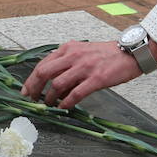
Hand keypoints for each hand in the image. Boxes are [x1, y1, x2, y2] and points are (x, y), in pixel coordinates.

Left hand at [20, 40, 145, 110]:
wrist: (130, 53)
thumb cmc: (106, 54)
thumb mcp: (82, 52)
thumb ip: (66, 63)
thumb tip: (53, 84)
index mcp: (68, 48)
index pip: (43, 64)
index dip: (31, 79)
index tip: (26, 90)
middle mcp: (73, 55)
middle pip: (44, 73)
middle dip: (34, 88)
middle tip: (31, 99)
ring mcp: (84, 67)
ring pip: (57, 84)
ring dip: (50, 98)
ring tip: (50, 105)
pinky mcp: (96, 79)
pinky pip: (75, 94)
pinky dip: (66, 103)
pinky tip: (64, 107)